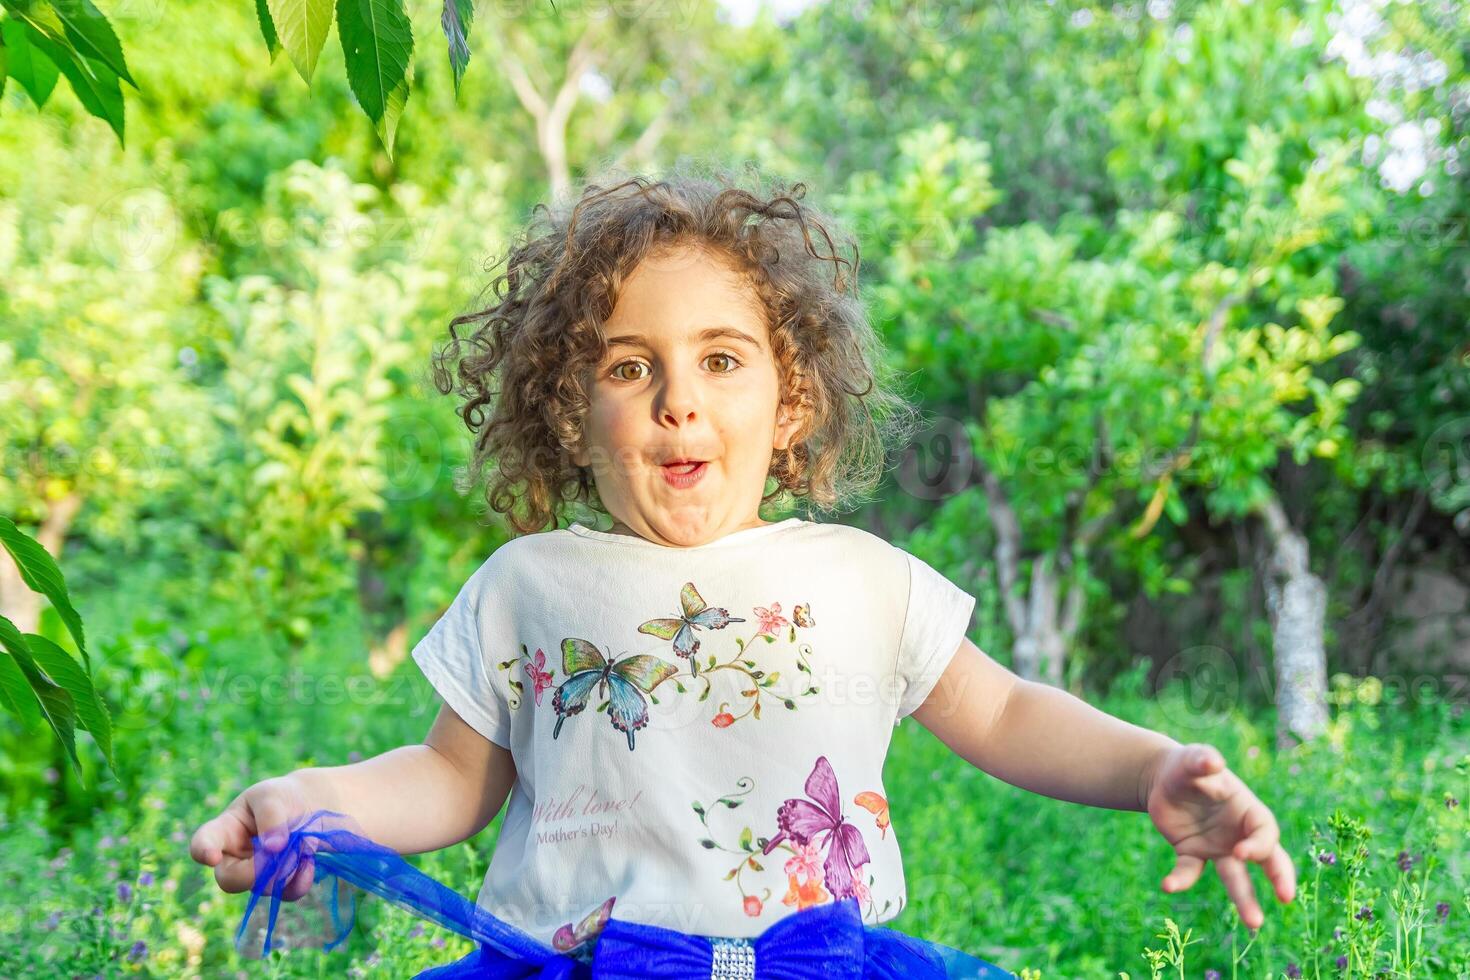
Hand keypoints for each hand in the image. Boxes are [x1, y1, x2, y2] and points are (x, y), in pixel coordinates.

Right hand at [189, 774, 317, 899]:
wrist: (310, 807)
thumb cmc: (282, 797)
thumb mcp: (274, 796)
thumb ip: (271, 817)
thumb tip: (273, 849)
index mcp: (224, 829)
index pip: (204, 842)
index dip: (202, 852)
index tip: (211, 857)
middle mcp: (234, 857)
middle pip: (230, 880)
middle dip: (256, 871)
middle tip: (280, 851)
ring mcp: (255, 874)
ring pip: (263, 888)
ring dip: (285, 869)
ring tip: (301, 845)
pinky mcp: (278, 883)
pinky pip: (286, 894)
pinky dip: (300, 881)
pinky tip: (308, 862)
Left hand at [1143, 743, 1296, 930]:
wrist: (1163, 778)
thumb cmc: (1187, 765)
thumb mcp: (1194, 759)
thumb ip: (1202, 760)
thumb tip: (1213, 762)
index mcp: (1248, 811)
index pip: (1265, 833)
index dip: (1259, 845)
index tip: (1241, 853)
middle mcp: (1239, 834)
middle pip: (1268, 859)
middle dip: (1280, 878)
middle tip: (1287, 898)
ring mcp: (1218, 848)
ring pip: (1236, 877)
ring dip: (1245, 900)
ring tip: (1254, 925)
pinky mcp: (1192, 854)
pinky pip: (1190, 871)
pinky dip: (1181, 880)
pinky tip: (1168, 886)